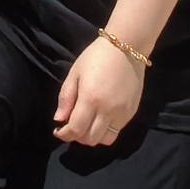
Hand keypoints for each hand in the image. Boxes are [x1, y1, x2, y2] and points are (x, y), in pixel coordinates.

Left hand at [50, 32, 147, 148]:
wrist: (126, 48)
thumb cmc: (96, 57)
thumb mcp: (75, 73)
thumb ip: (66, 98)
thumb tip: (59, 119)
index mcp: (90, 99)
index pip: (76, 129)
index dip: (65, 134)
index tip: (58, 131)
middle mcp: (107, 110)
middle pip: (90, 139)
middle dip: (78, 137)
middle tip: (72, 126)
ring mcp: (122, 114)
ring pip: (105, 140)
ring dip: (93, 136)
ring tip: (87, 124)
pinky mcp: (131, 113)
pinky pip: (117, 131)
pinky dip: (106, 131)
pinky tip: (100, 118)